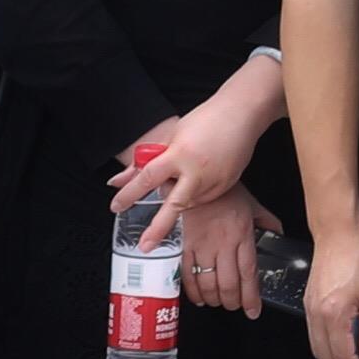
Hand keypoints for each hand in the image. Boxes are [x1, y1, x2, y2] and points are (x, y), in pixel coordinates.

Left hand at [129, 82, 271, 225]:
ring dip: (179, 197)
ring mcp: (214, 180)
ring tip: (186, 175)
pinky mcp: (227, 185)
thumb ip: (147, 159)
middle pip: (173, 205)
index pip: (147, 178)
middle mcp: (196, 170)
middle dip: (158, 228)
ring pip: (188, 202)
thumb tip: (120, 178)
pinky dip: (196, 194)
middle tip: (146, 245)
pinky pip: (205, 198)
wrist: (242, 113)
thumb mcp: (172, 136)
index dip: (129, 193)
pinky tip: (199, 178)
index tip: (116, 206)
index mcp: (179, 154)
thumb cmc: (207, 119)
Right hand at [176, 179, 270, 317]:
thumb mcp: (253, 205)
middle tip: (235, 306)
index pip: (249, 273)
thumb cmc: (225, 192)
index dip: (251, 297)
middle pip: (228, 283)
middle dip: (232, 301)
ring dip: (214, 299)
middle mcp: (223, 244)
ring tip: (219, 303)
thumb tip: (279, 234)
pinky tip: (199, 297)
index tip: (253, 311)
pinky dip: (193, 291)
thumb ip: (267, 222)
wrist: (196, 180)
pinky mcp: (186, 246)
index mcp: (242, 236)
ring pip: (209, 282)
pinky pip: (188, 274)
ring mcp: (203, 246)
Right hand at [304, 229, 358, 358]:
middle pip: (326, 358)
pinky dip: (326, 349)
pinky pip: (314, 336)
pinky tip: (340, 348)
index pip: (344, 357)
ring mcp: (310, 310)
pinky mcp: (309, 303)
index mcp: (333, 316)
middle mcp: (316, 316)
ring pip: (317, 349)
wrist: (338, 234)